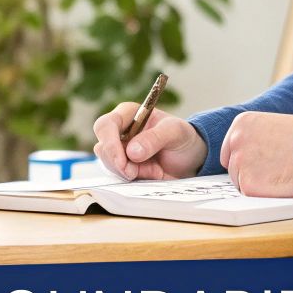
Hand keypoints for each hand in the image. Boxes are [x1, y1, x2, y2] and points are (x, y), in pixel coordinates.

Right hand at [91, 103, 207, 180]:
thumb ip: (154, 138)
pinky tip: (151, 173)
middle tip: (134, 172)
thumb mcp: (175, 132)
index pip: (106, 125)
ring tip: (153, 170)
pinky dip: (133, 178)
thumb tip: (132, 151)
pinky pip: (118, 175)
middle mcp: (119, 131)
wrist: (190, 158)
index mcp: (128, 114)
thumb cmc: (182, 138)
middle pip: (102, 147)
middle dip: (117, 163)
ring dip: (127, 172)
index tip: (123, 161)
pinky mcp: (123, 166)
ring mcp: (119, 150)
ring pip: (108, 164)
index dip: (109, 143)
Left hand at [220, 111, 292, 197]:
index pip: (230, 149)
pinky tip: (279, 183)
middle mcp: (236, 140)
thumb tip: (250, 154)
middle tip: (272, 172)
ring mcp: (240, 162)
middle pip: (233, 167)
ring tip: (279, 174)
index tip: (256, 164)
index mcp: (242, 123)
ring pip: (240, 182)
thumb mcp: (275, 126)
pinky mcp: (248, 184)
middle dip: (249, 172)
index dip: (244, 159)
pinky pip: (249, 194)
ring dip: (256, 183)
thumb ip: (257, 137)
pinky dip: (262, 193)